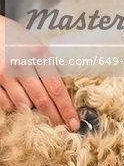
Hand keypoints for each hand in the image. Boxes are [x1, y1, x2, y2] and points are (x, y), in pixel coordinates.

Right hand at [0, 15, 79, 130]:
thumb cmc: (15, 38)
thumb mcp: (36, 45)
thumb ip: (47, 65)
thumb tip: (62, 90)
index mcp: (38, 53)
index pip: (56, 87)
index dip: (66, 107)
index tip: (73, 122)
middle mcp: (21, 65)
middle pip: (42, 99)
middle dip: (55, 116)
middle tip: (64, 127)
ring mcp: (4, 74)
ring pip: (23, 104)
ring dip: (33, 109)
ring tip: (40, 108)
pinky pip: (6, 104)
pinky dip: (14, 106)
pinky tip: (18, 100)